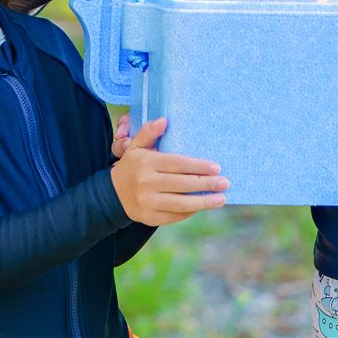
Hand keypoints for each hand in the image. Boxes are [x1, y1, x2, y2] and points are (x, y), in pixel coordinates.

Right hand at [111, 117, 228, 224]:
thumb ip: (149, 132)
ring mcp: (147, 202)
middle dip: (206, 184)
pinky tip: (202, 205)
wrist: (112, 194)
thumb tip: (164, 120)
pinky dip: (190, 211)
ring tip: (221, 199)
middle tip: (225, 182)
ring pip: (181, 203)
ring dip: (204, 202)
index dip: (198, 166)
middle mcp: (146, 183)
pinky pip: (174, 216)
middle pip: (182, 184)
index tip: (216, 167)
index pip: (177, 164)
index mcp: (146, 163)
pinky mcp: (149, 217)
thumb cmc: (132, 166)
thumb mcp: (136, 146)